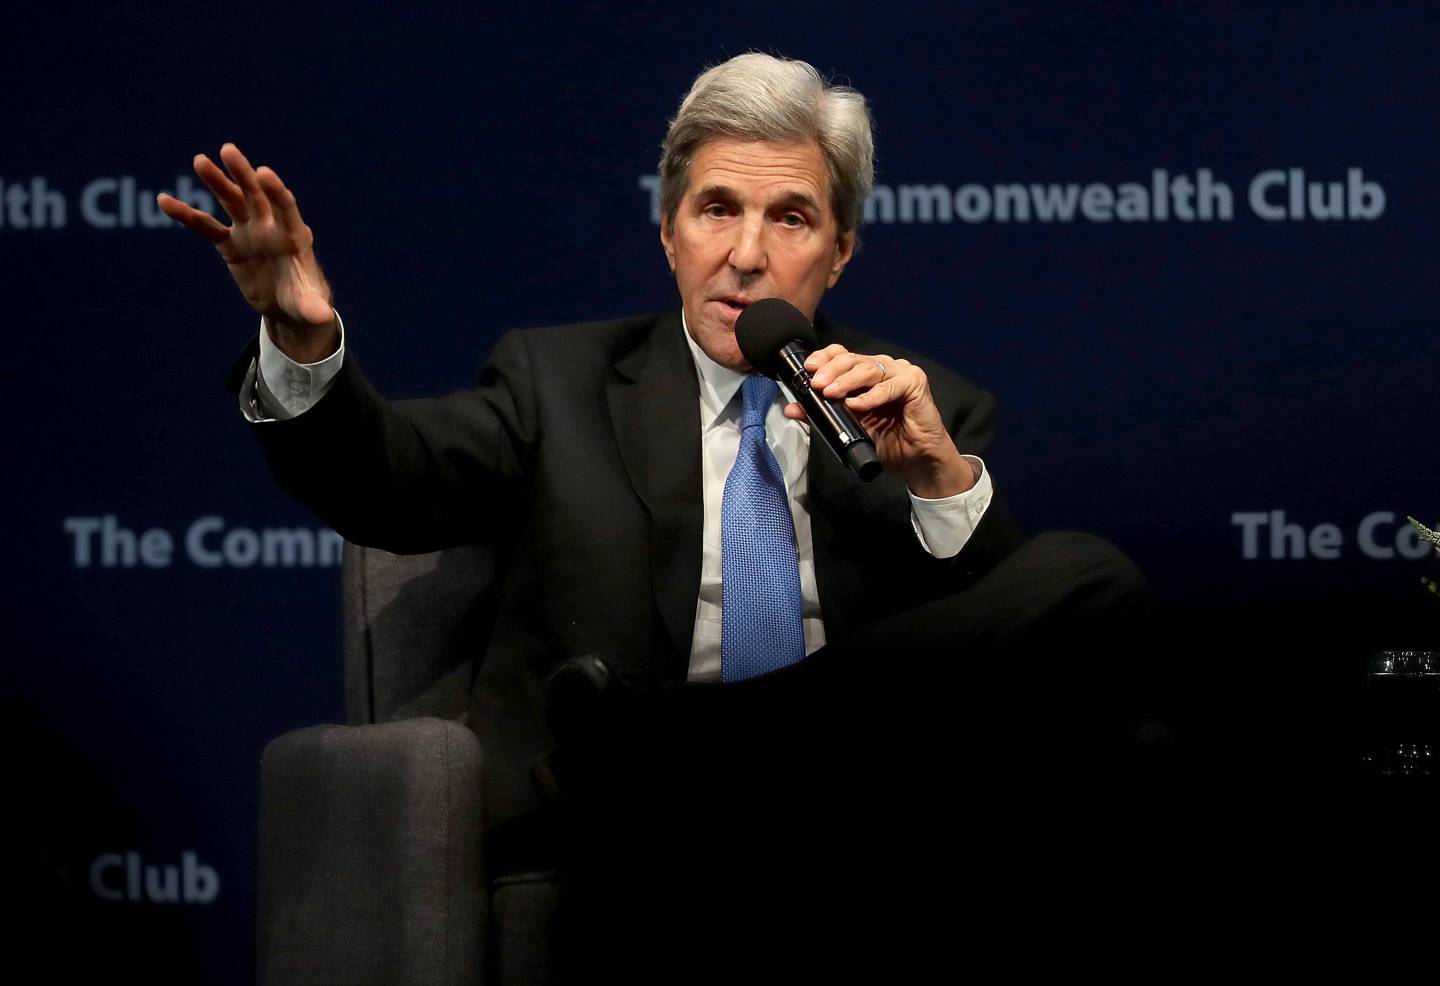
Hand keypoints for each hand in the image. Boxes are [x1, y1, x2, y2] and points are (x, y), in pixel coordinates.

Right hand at [156, 143, 337, 362]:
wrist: (289, 305)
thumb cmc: (305, 300)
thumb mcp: (310, 306)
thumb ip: (314, 307)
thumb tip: (323, 317)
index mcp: (294, 236)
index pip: (286, 208)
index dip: (276, 192)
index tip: (264, 173)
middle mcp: (271, 226)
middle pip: (256, 195)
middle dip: (244, 174)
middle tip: (229, 150)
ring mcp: (249, 231)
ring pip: (231, 201)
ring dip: (216, 181)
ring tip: (200, 161)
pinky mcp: (230, 243)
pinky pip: (205, 226)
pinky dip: (187, 214)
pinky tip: (165, 200)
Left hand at [783, 345, 975, 497]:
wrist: (915, 458)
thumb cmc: (885, 439)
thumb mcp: (847, 426)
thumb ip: (821, 414)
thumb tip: (792, 408)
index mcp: (865, 372)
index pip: (843, 354)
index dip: (825, 357)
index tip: (808, 368)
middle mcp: (882, 366)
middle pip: (853, 359)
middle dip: (831, 370)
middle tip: (816, 384)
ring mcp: (900, 372)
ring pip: (869, 369)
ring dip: (847, 381)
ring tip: (831, 392)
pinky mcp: (914, 382)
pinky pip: (890, 386)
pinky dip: (871, 396)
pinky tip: (856, 404)